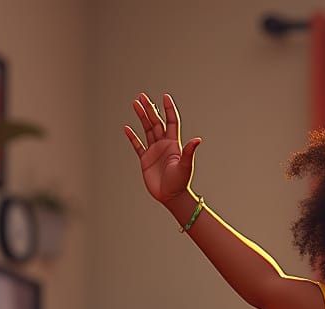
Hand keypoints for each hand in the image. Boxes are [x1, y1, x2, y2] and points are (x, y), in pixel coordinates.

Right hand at [123, 91, 201, 205]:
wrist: (171, 197)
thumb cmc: (181, 182)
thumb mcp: (185, 165)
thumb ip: (189, 151)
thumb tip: (197, 139)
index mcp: (174, 144)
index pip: (171, 122)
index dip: (169, 109)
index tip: (165, 97)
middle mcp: (164, 145)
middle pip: (156, 122)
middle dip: (150, 109)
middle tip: (142, 96)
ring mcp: (154, 151)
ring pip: (147, 130)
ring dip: (141, 117)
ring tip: (135, 103)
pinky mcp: (145, 160)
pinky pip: (137, 145)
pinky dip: (132, 137)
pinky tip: (127, 128)